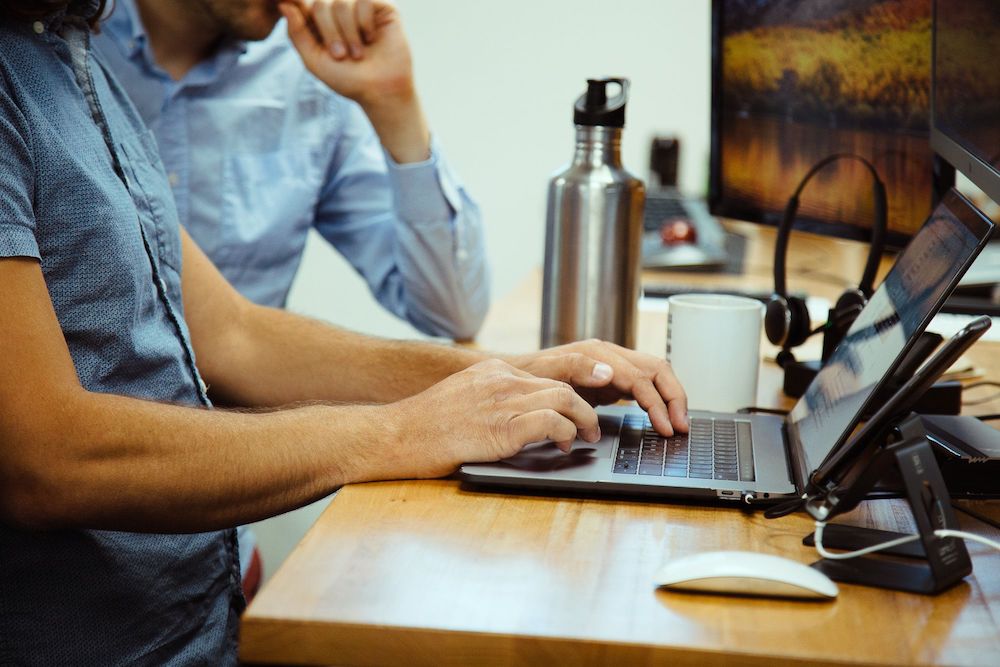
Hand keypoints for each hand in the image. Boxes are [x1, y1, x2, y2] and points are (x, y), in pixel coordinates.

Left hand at [278, 0, 413, 104]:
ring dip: (348, 33)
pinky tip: (372, 39)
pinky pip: (365, 0)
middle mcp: (339, 12)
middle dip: (329, 32)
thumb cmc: (349, 80)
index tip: (310, 32)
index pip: (304, 5)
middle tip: (340, 56)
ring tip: (357, 55)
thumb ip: (297, 33)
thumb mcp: (314, 60)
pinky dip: (365, 23)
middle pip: (321, 4)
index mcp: (321, 23)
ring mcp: (360, 8)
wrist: (382, 91)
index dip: (300, 9)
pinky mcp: (382, 7)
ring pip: (342, 3)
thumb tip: (284, 5)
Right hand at [379, 359, 601, 478]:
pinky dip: (566, 434)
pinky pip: (551, 422)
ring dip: (584, 420)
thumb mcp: (461, 400)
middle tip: (592, 428)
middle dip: (584, 407)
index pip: (545, 377)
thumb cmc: (423, 428)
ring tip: (587, 437)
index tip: (579, 412)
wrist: (395, 436)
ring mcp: (502, 400)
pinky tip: (563, 447)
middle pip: (561, 385)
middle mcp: (501, 379)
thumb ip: (491, 400)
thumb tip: (517, 419)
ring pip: (565, 398)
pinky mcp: (502, 426)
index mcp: (492, 371)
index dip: (570, 396)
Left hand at [507, 340, 688, 436]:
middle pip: (657, 369)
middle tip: (682, 427)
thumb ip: (576, 370)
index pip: (640, 377)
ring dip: (671, 397)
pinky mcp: (611, 376)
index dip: (657, 403)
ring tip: (678, 424)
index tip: (666, 428)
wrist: (514, 374)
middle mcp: (609, 354)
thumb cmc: (527, 376)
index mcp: (596, 354)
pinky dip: (657, 398)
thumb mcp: (546, 374)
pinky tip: (662, 416)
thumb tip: (609, 373)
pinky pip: (643, 383)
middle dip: (674, 397)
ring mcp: (612, 364)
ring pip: (655, 374)